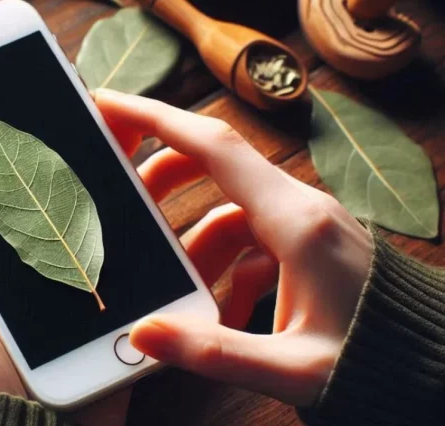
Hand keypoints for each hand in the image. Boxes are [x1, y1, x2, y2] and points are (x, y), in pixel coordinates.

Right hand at [93, 89, 372, 406]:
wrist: (432, 366)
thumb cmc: (375, 362)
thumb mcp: (290, 367)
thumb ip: (212, 352)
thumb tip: (143, 334)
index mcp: (295, 221)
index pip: (214, 147)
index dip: (156, 119)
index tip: (110, 107)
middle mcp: (302, 209)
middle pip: (216, 166)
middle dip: (163, 179)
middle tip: (121, 202)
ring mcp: (307, 223)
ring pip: (230, 210)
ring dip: (193, 240)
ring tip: (172, 283)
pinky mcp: (310, 243)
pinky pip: (252, 238)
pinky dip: (225, 264)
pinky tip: (220, 308)